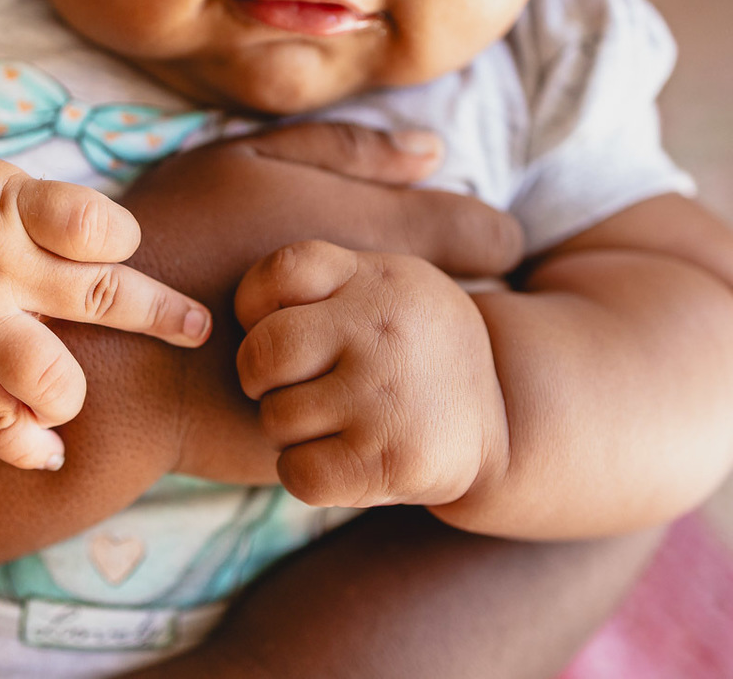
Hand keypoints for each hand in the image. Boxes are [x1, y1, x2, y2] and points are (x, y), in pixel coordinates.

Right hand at [0, 137, 210, 470]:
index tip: (122, 246)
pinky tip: (50, 451)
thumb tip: (123, 253)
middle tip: (195, 329)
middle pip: (99, 297)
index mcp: (11, 209)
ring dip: (77, 394)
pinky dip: (30, 447)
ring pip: (50, 377)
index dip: (123, 238)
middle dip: (160, 317)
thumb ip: (51, 215)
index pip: (92, 224)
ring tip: (78, 396)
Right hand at [116, 122, 522, 483]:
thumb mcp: (246, 164)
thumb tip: (435, 151)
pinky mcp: (350, 425)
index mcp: (380, 232)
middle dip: (454, 290)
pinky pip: (391, 406)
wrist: (122, 358)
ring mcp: (375, 372)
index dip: (481, 236)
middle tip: (404, 285)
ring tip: (372, 332)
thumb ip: (346, 152)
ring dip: (419, 343)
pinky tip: (338, 372)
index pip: (491, 235)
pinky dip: (380, 388)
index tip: (456, 239)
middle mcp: (394, 306)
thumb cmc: (178, 241)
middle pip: (475, 301)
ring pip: (439, 359)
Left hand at [234, 241, 508, 507]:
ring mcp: (387, 396)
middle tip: (293, 385)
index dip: (255, 304)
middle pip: (262, 353)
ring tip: (332, 420)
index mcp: (378, 278)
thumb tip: (239, 307)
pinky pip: (296, 472)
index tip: (274, 324)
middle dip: (261, 378)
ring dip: (289, 430)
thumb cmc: (411, 348)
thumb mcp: (386, 286)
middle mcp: (383, 330)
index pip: (282, 271)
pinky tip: (339, 457)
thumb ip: (323, 279)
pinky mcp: (390, 460)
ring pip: (276, 418)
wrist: (503, 417)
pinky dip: (305, 472)